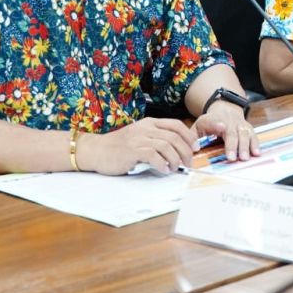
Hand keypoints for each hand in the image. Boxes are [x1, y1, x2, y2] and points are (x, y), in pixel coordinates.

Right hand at [78, 117, 199, 174]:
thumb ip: (156, 139)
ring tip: (176, 168)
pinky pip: (153, 156)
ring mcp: (139, 138)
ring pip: (166, 145)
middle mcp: (146, 128)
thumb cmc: (119, 147)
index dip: (189, 136)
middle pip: (174, 137)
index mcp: (150, 123)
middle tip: (189, 163)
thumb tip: (178, 150)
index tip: (195, 147)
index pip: (176, 125)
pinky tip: (164, 170)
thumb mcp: (140, 136)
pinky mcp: (132, 150)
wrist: (96, 150)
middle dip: (186, 151)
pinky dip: (162, 164)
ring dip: (176, 158)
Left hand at [195, 101, 259, 161]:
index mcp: (214, 120)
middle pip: (232, 132)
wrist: (226, 108)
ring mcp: (240, 124)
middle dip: (233, 145)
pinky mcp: (248, 128)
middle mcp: (229, 121)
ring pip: (244, 133)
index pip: (215, 122)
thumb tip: (193, 149)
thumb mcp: (198, 126)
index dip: (218, 125)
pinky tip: (256, 153)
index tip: (222, 127)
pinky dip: (255, 144)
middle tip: (233, 158)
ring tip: (245, 158)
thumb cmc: (210, 121)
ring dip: (245, 146)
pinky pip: (253, 135)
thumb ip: (193, 137)